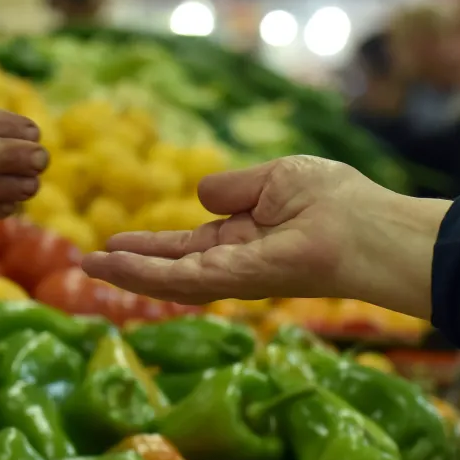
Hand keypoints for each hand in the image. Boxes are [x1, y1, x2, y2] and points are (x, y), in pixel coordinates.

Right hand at [82, 156, 451, 319]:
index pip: (188, 248)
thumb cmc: (337, 199)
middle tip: (88, 264)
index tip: (114, 244)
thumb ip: (234, 188)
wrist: (372, 226)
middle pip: (173, 267)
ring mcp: (236, 275)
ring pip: (170, 279)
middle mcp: (236, 263)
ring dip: (128, 274)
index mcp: (245, 238)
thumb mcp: (276, 179)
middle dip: (131, 266)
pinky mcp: (238, 281)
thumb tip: (199, 193)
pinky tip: (113, 267)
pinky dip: (145, 275)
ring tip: (89, 267)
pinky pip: (182, 279)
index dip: (152, 247)